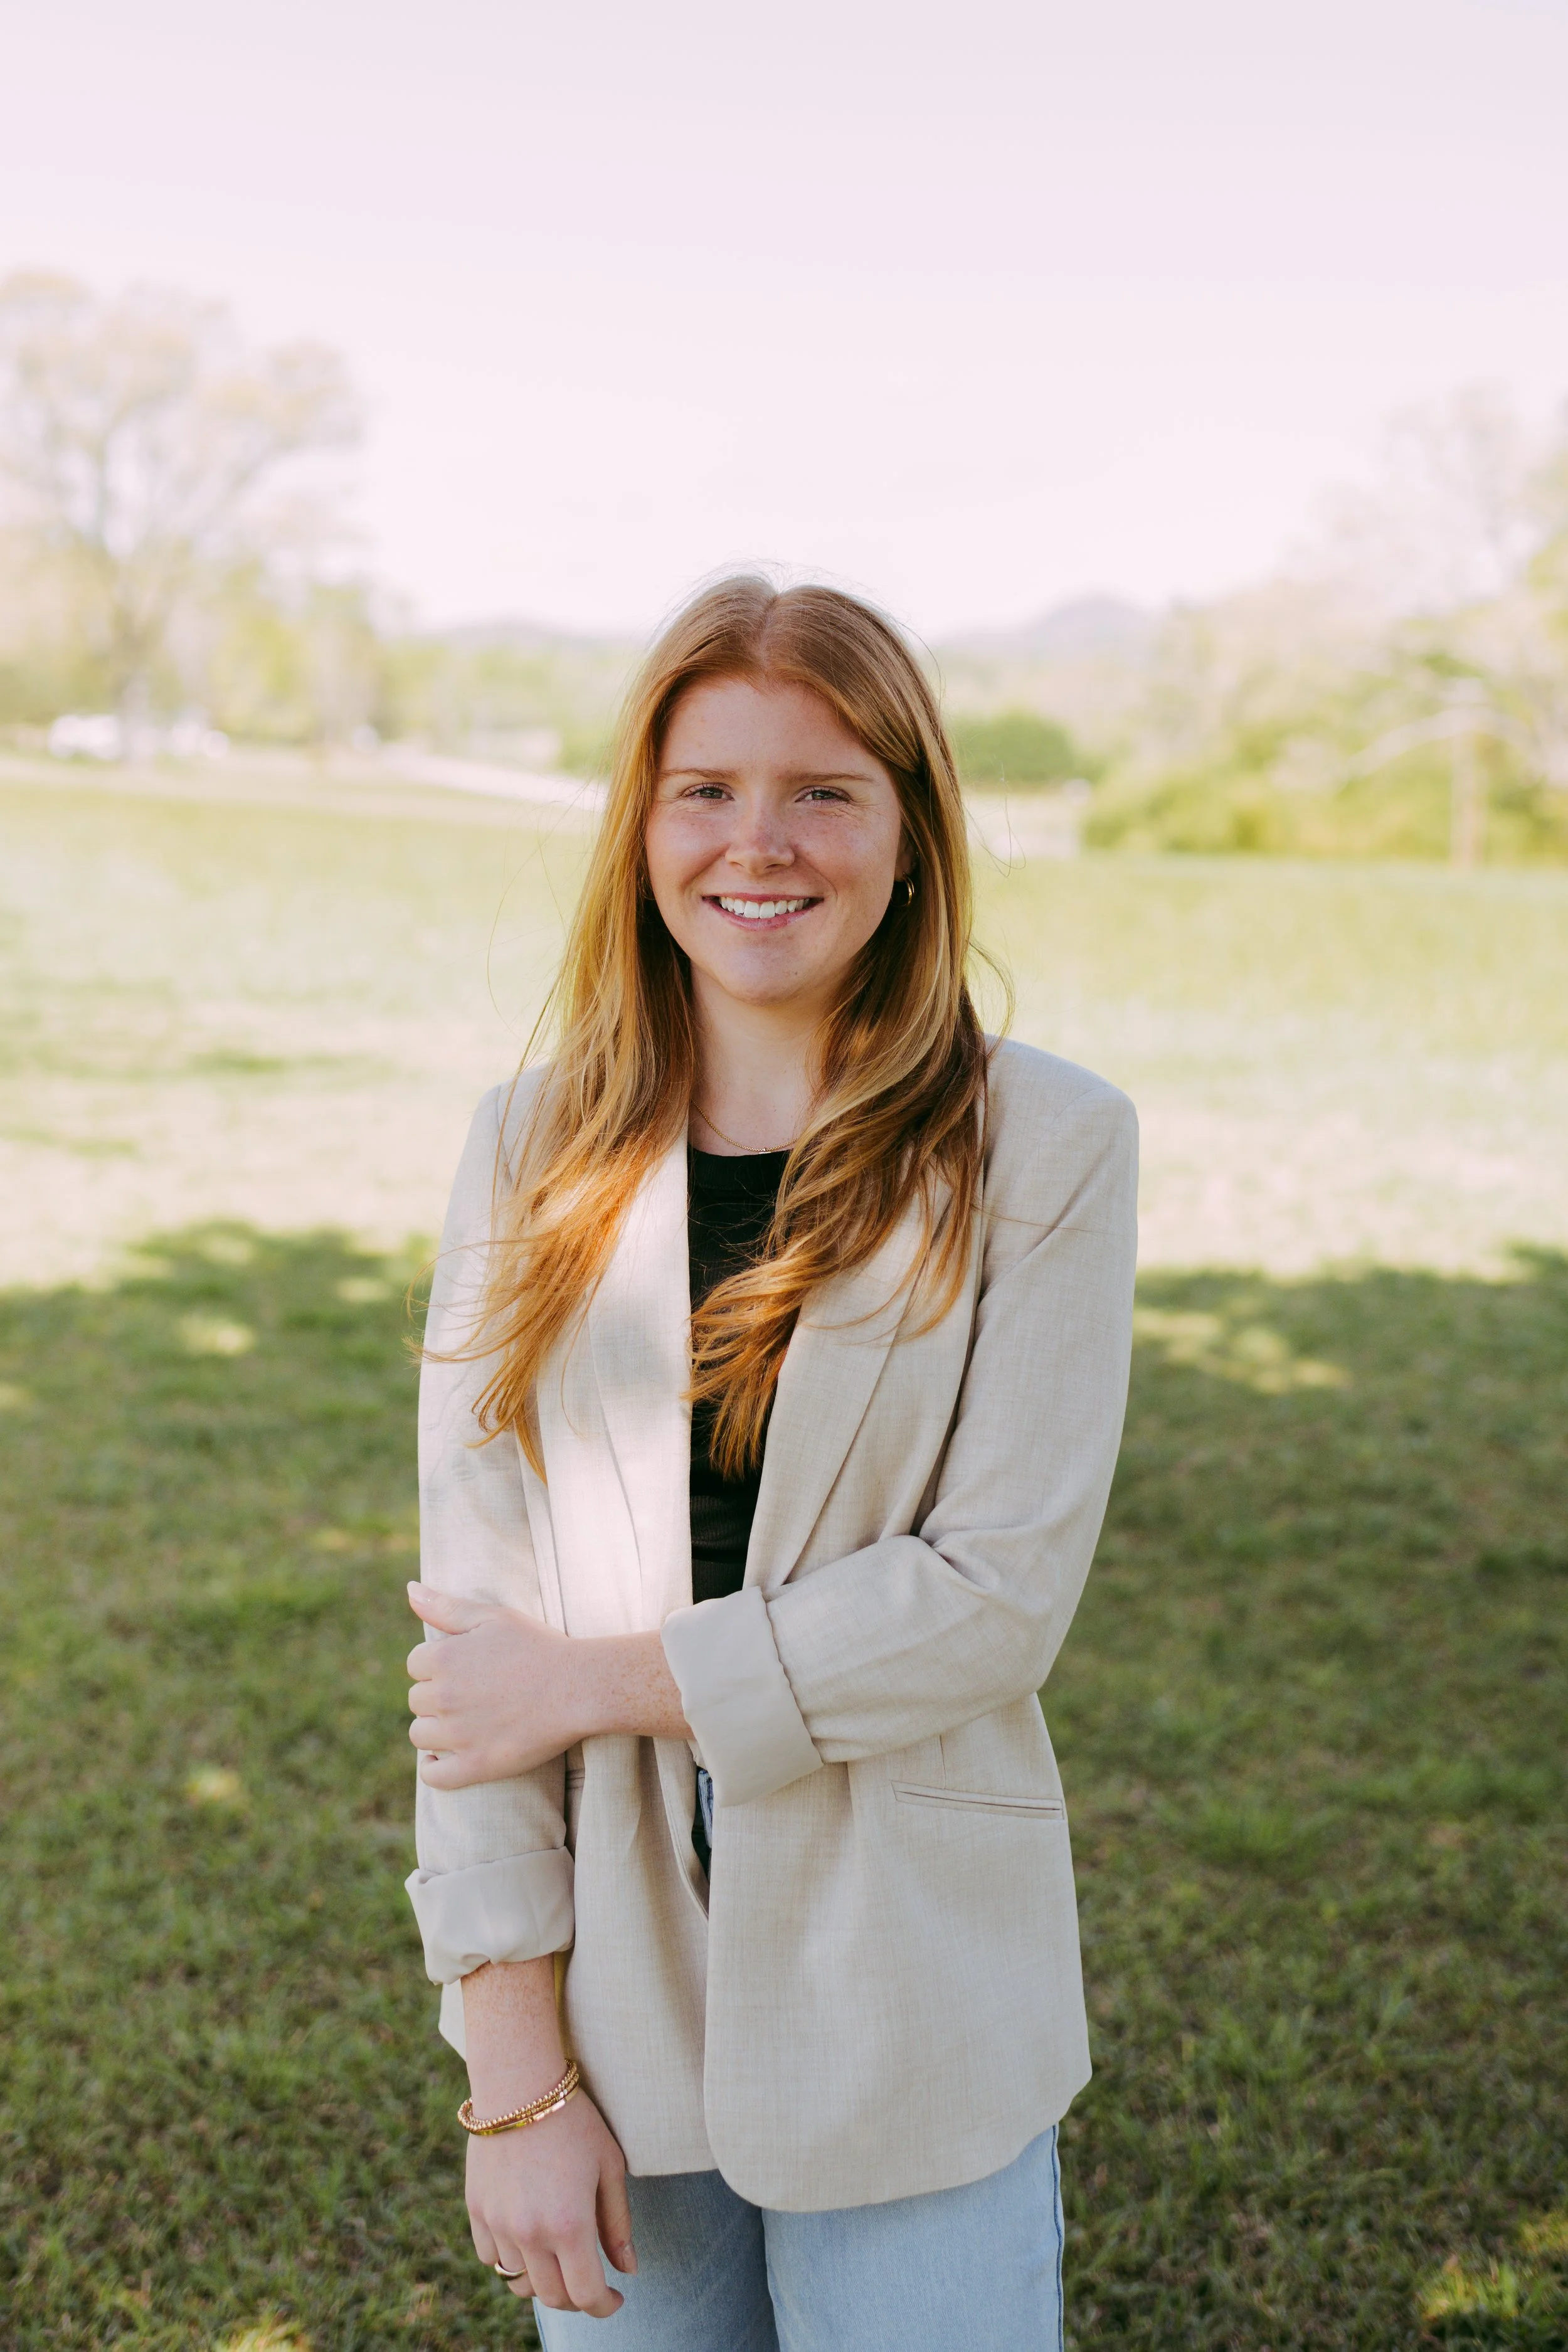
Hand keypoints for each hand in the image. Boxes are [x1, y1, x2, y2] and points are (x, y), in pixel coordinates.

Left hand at [407, 1587, 578, 1786]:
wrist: (581, 1687)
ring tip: (464, 1721)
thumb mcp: (494, 1617)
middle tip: (472, 1692)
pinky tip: (443, 1757)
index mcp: (445, 1658)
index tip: (464, 1667)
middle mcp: (445, 1697)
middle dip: (437, 1695)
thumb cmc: (539, 1647)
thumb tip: (410, 1589)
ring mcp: (459, 1735)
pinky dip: (433, 1768)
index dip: (438, 1664)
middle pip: (416, 1700)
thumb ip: (447, 1606)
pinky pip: (434, 1776)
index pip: (415, 1664)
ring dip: (435, 1729)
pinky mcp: (477, 1765)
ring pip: (420, 1735)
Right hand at [467, 2090, 636, 2316]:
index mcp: (569, 2225)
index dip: (605, 2306)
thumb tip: (627, 2271)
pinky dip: (511, 2258)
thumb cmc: (574, 2120)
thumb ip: (617, 2224)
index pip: (586, 2296)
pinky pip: (492, 2257)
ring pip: (519, 2282)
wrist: (519, 2083)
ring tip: (558, 2255)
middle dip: (576, 2297)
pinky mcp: (476, 2211)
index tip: (615, 2299)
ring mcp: (498, 2225)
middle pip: (553, 2297)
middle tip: (590, 2278)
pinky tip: (527, 2234)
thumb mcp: (609, 2165)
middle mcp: (530, 2233)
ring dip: (542, 2279)